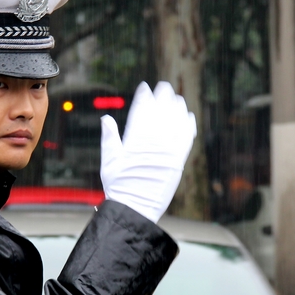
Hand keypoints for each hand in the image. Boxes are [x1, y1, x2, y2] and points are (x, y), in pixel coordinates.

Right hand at [100, 81, 196, 222]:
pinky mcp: (179, 160)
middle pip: (161, 111)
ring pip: (176, 121)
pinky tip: (188, 116)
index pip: (141, 110)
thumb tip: (106, 118)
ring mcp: (168, 150)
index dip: (144, 96)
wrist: (135, 208)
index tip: (145, 87)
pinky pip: (187, 137)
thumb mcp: (109, 160)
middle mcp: (154, 142)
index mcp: (135, 139)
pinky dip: (189, 125)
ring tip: (177, 98)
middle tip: (163, 86)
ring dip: (177, 107)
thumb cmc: (119, 187)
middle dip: (163, 96)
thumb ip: (110, 137)